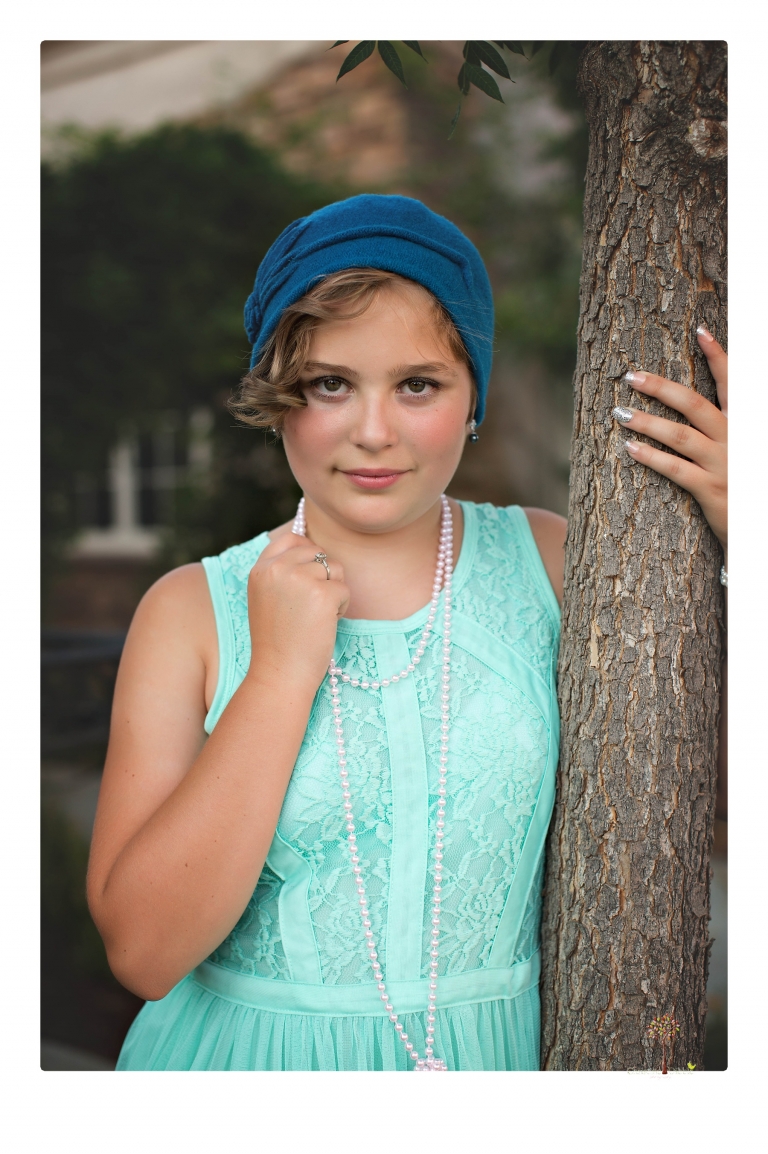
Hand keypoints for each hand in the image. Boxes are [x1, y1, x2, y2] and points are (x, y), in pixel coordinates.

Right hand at [245, 529, 349, 688]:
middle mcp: (276, 568)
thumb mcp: (267, 598)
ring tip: (315, 617)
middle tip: (310, 607)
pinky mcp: (322, 594)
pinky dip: (341, 608)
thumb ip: (281, 572)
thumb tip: (312, 550)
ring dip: (333, 592)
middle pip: (318, 552)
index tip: (308, 578)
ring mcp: (299, 579)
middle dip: (323, 576)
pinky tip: (324, 626)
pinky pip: (345, 590)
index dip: (307, 554)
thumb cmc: (278, 642)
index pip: (292, 538)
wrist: (280, 674)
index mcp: (260, 569)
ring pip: (335, 568)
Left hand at [613, 327, 726, 558]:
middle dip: (661, 387)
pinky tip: (630, 448)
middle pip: (695, 404)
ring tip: (619, 413)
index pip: (733, 383)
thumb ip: (724, 426)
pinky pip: (677, 470)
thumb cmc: (746, 485)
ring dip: (647, 422)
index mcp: (745, 425)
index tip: (700, 330)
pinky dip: (652, 457)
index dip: (719, 356)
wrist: (759, 527)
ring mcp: (725, 464)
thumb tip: (696, 406)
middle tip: (630, 377)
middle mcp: (737, 439)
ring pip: (680, 436)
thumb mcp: (742, 448)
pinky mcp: (713, 490)